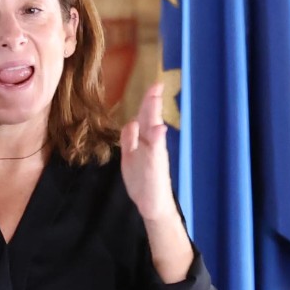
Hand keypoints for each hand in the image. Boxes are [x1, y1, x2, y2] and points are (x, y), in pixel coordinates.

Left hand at [121, 82, 176, 222]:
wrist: (152, 204)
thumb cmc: (143, 180)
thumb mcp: (131, 156)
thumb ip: (130, 139)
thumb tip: (132, 121)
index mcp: (145, 142)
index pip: (145, 117)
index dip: (147, 102)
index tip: (153, 86)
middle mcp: (151, 146)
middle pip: (150, 120)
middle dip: (152, 102)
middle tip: (157, 85)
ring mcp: (154, 155)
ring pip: (153, 131)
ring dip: (154, 114)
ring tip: (155, 98)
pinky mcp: (155, 167)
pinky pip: (156, 151)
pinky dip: (157, 139)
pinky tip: (159, 129)